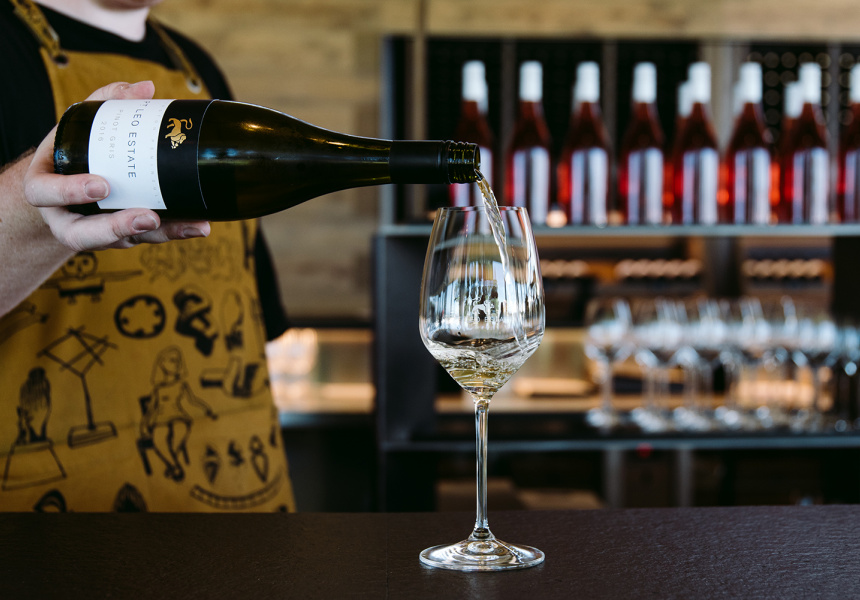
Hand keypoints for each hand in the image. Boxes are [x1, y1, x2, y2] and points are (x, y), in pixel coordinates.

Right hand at [23, 80, 210, 250]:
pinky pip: (146, 239)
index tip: (101, 185)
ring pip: (124, 241)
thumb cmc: (73, 151)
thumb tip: (145, 88)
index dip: (70, 191)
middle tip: (151, 217)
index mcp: (44, 188)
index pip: (46, 193)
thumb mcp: (78, 124)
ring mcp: (96, 233)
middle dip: (119, 227)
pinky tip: (198, 225)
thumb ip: (105, 103)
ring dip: (162, 234)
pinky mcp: (122, 238)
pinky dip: (174, 231)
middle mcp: (66, 217)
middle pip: (85, 234)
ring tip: (194, 225)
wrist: (68, 183)